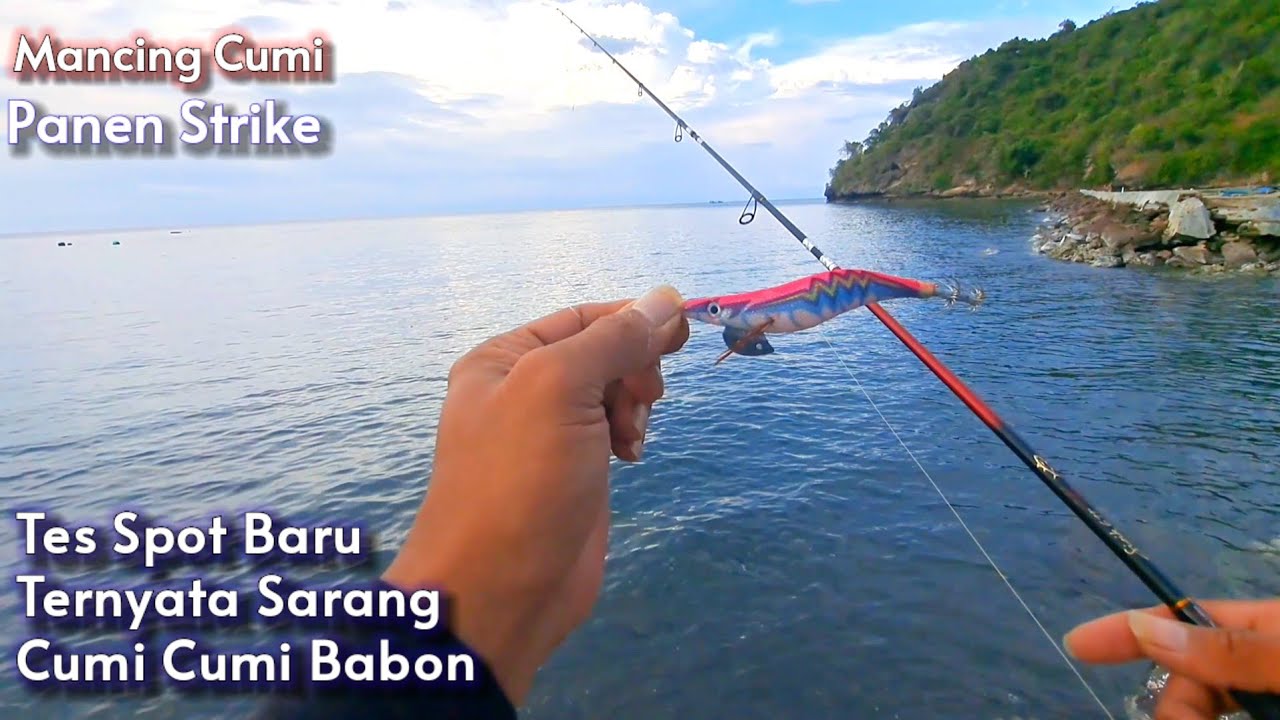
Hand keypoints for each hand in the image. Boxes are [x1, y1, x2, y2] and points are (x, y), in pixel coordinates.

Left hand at [381, 285, 688, 703]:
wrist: (501, 591)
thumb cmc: (520, 480)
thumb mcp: (560, 389)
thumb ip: (613, 339)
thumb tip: (664, 298)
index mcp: (503, 359)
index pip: (582, 317)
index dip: (632, 318)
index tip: (682, 327)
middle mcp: (522, 391)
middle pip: (603, 352)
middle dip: (633, 368)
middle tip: (643, 398)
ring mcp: (549, 436)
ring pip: (614, 393)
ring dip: (635, 404)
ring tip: (629, 436)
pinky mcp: (574, 474)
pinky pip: (614, 432)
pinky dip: (631, 435)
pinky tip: (631, 456)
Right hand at [1064, 599, 1279, 718]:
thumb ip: (1229, 650)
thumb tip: (1142, 626)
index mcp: (1267, 626)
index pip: (1184, 619)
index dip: (1127, 629)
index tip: (1076, 644)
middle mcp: (1258, 660)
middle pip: (1188, 677)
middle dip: (1176, 707)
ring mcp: (1263, 697)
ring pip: (1200, 707)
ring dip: (1184, 719)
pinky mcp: (1262, 716)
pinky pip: (1218, 719)